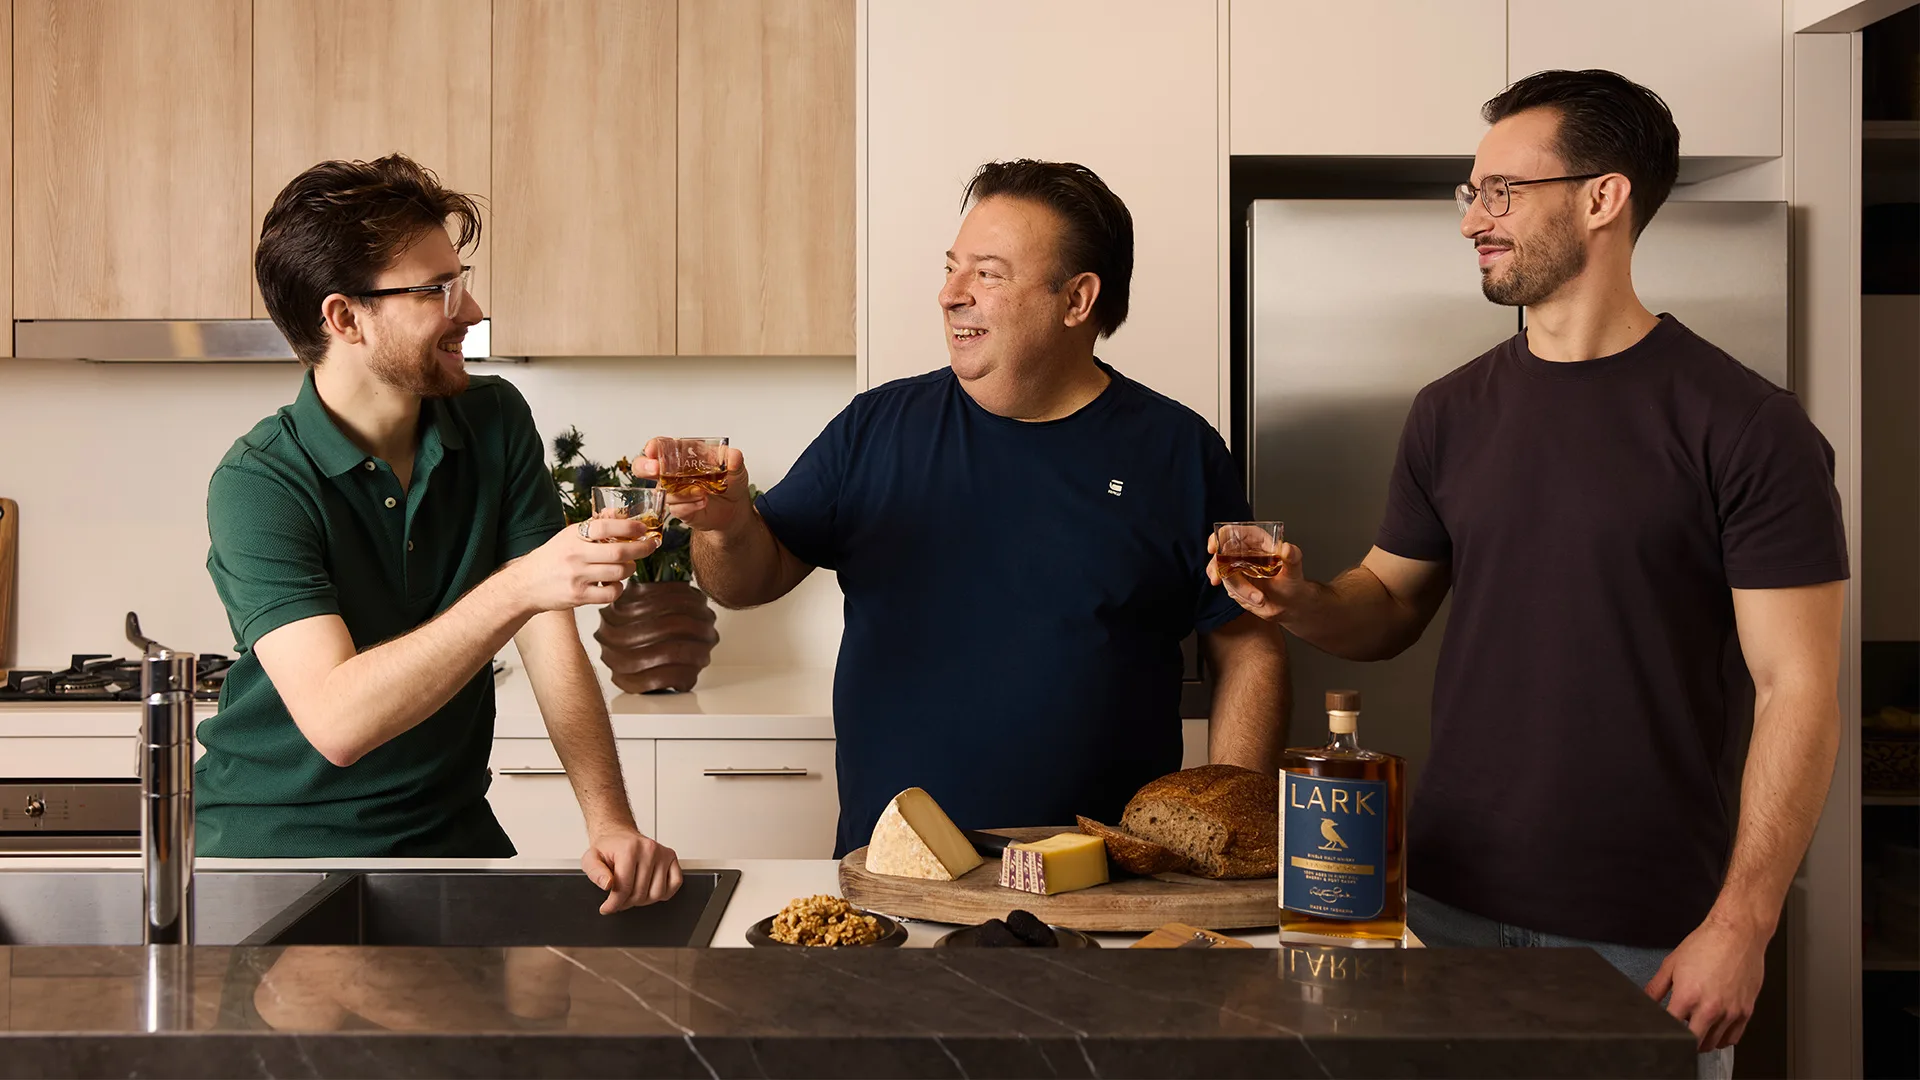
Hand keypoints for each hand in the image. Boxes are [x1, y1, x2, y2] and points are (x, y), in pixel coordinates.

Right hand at [505, 521, 659, 612]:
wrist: (525, 585)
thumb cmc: (551, 559)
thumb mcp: (568, 536)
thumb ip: (593, 526)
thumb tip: (620, 513)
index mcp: (573, 535)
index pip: (605, 526)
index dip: (629, 526)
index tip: (643, 528)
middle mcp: (575, 554)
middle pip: (619, 551)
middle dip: (641, 548)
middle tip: (650, 546)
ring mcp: (577, 576)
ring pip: (619, 572)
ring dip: (630, 569)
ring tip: (627, 566)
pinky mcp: (579, 596)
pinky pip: (610, 593)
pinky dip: (619, 588)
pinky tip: (614, 584)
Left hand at [582, 827, 683, 912]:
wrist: (619, 836)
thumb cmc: (607, 848)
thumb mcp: (591, 859)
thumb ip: (595, 872)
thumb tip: (607, 884)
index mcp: (629, 849)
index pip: (624, 888)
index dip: (614, 904)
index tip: (607, 908)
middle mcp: (649, 849)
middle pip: (640, 893)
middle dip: (626, 902)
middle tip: (619, 898)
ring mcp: (662, 853)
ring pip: (657, 893)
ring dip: (644, 900)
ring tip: (633, 893)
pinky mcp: (671, 857)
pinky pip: (675, 884)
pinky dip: (663, 892)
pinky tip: (650, 888)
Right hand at [632, 438, 751, 534]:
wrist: (734, 509)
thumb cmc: (729, 482)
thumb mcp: (736, 468)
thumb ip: (733, 459)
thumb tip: (732, 456)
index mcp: (682, 455)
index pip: (661, 446)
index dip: (654, 446)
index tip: (653, 449)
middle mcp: (672, 473)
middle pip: (645, 467)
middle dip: (645, 467)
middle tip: (655, 469)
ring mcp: (673, 491)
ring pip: (664, 491)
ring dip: (682, 492)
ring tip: (703, 491)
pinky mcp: (678, 509)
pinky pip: (676, 508)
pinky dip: (689, 505)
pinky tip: (702, 502)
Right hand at [1205, 533, 1311, 621]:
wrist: (1289, 604)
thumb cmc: (1292, 582)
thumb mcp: (1295, 569)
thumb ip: (1293, 556)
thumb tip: (1286, 548)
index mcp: (1257, 542)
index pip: (1234, 532)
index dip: (1221, 536)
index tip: (1214, 546)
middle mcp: (1244, 553)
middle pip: (1220, 552)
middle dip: (1215, 565)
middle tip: (1217, 576)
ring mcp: (1237, 569)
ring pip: (1223, 574)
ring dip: (1238, 588)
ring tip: (1258, 598)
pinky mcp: (1235, 583)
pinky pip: (1228, 587)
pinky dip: (1239, 594)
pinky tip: (1255, 600)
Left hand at [1644, 915, 1768, 1051]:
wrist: (1737, 933)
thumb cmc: (1706, 944)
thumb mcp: (1672, 964)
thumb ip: (1656, 987)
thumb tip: (1645, 1001)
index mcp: (1688, 996)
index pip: (1671, 1028)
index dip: (1664, 1030)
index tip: (1662, 1028)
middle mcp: (1710, 1008)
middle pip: (1694, 1042)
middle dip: (1683, 1041)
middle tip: (1679, 1033)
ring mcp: (1730, 1012)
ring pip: (1714, 1043)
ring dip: (1703, 1041)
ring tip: (1696, 1031)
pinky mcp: (1746, 1011)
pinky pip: (1734, 1037)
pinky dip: (1722, 1039)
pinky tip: (1715, 1031)